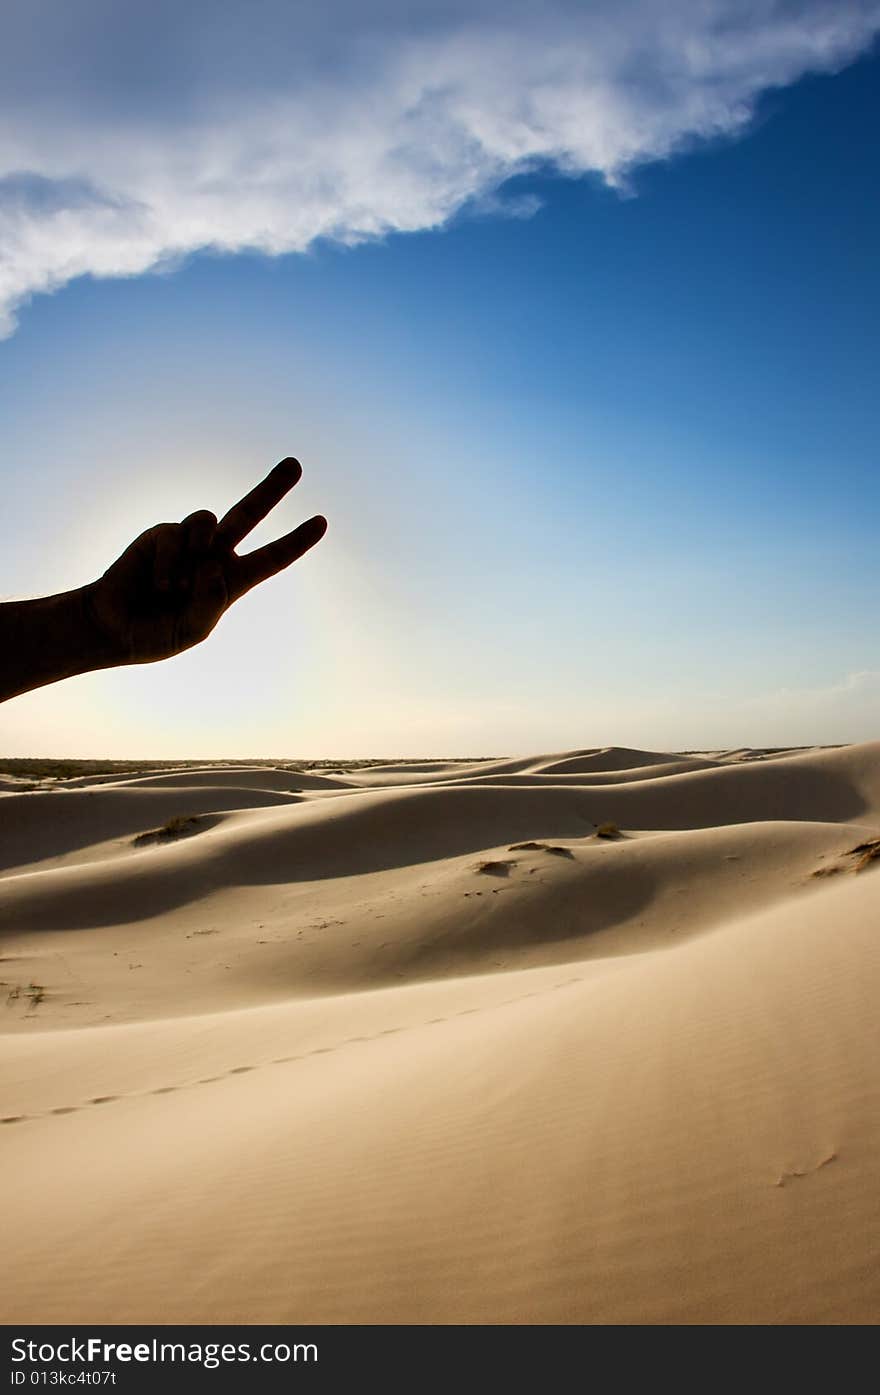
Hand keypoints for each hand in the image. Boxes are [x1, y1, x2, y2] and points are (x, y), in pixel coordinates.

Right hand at [86, 458, 325, 664]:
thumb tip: (215, 567)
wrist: (112, 627)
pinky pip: (177, 537)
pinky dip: (171, 564)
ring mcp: (188, 543)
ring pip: (209, 519)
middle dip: (271, 487)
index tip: (321, 521)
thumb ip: (210, 604)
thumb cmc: (156, 632)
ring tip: (175, 589)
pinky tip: (159, 584)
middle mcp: (213, 555)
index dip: (296, 541)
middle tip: (295, 463)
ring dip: (197, 554)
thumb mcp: (192, 630)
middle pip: (248, 514)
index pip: (271, 559)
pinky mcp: (162, 535)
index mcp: (231, 581)